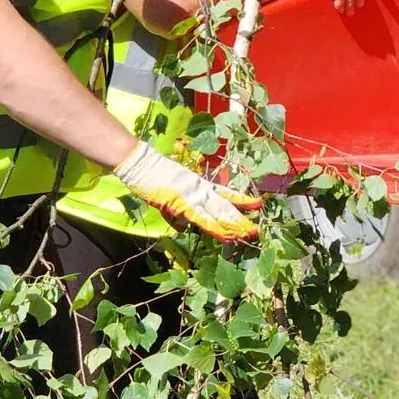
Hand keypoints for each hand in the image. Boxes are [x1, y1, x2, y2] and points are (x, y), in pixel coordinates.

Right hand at [113, 141, 259, 241]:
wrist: (140, 163)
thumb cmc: (151, 175)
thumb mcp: (168, 196)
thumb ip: (176, 214)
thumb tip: (182, 229)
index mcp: (199, 185)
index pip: (226, 194)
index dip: (242, 200)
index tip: (258, 204)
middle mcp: (200, 190)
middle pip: (226, 207)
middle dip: (241, 220)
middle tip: (256, 230)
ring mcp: (193, 196)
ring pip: (218, 213)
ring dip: (233, 226)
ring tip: (249, 234)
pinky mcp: (182, 204)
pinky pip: (203, 219)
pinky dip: (215, 228)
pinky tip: (226, 236)